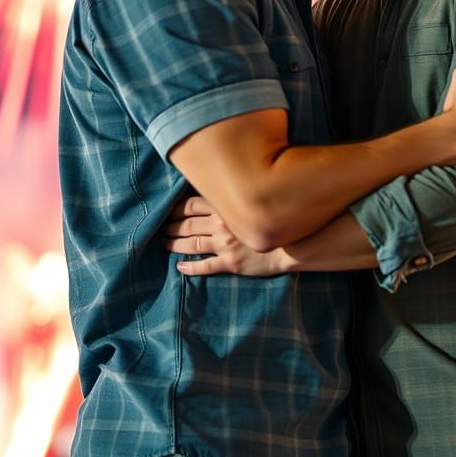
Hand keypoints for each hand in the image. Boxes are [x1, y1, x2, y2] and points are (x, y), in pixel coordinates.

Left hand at [164, 196, 291, 276]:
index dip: (176, 208)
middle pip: (188, 224)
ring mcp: (225, 246)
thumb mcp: (250, 200)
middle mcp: (222, 225)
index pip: (191, 205)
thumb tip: (214, 189)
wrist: (293, 242)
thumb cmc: (273, 217)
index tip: (167, 211)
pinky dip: (190, 267)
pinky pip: (205, 266)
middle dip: (172, 226)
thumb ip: (232, 196)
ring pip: (192, 244)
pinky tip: (180, 267)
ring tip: (165, 244)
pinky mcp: (231, 263)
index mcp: (226, 207)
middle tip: (162, 228)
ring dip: (176, 244)